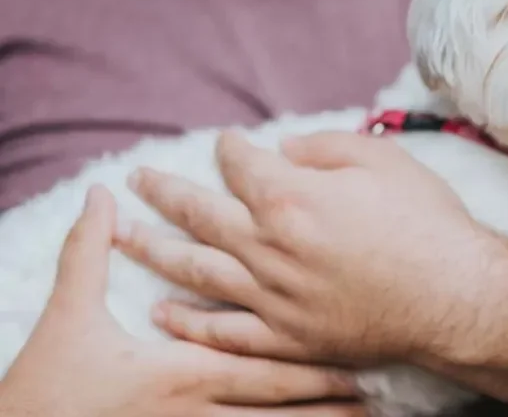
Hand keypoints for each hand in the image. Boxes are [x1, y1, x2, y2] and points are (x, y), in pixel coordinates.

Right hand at [0, 186, 362, 416]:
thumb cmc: (47, 387)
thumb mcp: (66, 315)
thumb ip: (89, 254)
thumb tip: (102, 198)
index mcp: (183, 368)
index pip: (255, 352)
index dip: (307, 351)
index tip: (350, 342)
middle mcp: (200, 406)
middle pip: (278, 398)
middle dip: (327, 393)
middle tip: (374, 386)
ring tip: (366, 413)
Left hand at [116, 131, 507, 365]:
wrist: (455, 295)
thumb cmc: (425, 222)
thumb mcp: (383, 159)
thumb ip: (325, 146)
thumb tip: (286, 148)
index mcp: (290, 196)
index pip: (239, 163)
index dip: (228, 148)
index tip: (224, 142)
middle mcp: (269, 247)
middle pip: (200, 214)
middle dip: (164, 192)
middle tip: (138, 179)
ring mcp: (274, 296)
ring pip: (196, 270)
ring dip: (154, 251)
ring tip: (123, 238)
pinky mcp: (288, 336)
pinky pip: (225, 331)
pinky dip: (190, 321)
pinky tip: (164, 311)